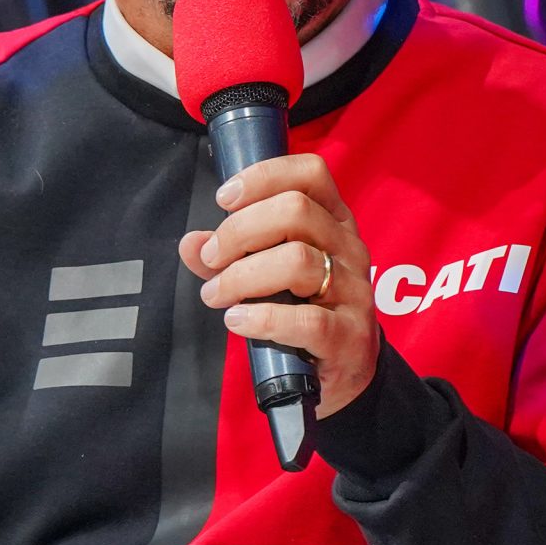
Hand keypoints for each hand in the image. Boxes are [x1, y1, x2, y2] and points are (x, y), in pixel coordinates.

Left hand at [179, 153, 381, 416]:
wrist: (343, 371)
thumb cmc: (302, 309)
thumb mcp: (266, 274)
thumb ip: (227, 256)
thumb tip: (190, 243)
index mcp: (334, 221)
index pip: (311, 173)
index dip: (264, 176)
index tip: (223, 198)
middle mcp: (350, 248)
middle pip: (296, 211)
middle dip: (239, 232)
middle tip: (212, 259)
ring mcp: (354, 291)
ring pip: (297, 261)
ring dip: (242, 277)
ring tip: (216, 295)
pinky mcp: (350, 335)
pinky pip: (307, 320)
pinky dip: (263, 319)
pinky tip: (238, 321)